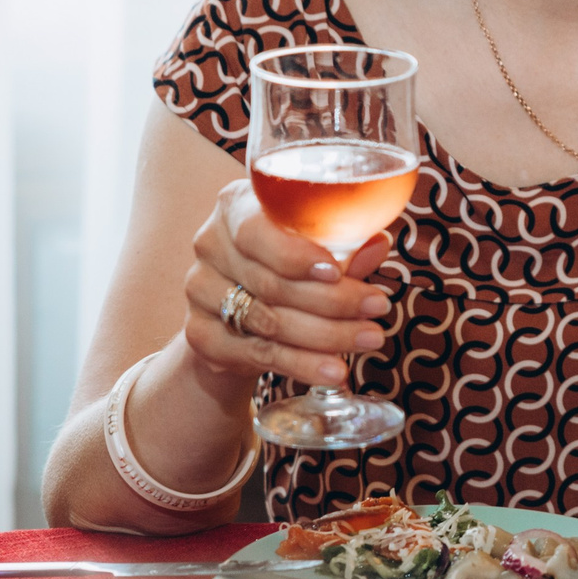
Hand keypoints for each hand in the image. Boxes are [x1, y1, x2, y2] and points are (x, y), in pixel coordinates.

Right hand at [181, 180, 392, 393]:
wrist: (239, 307)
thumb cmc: (288, 261)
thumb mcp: (316, 245)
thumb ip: (344, 245)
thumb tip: (378, 243)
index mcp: (235, 207)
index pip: (256, 232)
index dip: (296, 256)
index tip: (337, 273)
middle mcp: (209, 245)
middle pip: (271, 282)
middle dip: (333, 301)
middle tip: (378, 309)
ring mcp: (199, 289)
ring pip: (268, 322)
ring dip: (326, 336)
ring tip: (368, 340)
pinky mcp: (199, 333)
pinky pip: (256, 354)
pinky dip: (301, 365)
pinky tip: (334, 371)